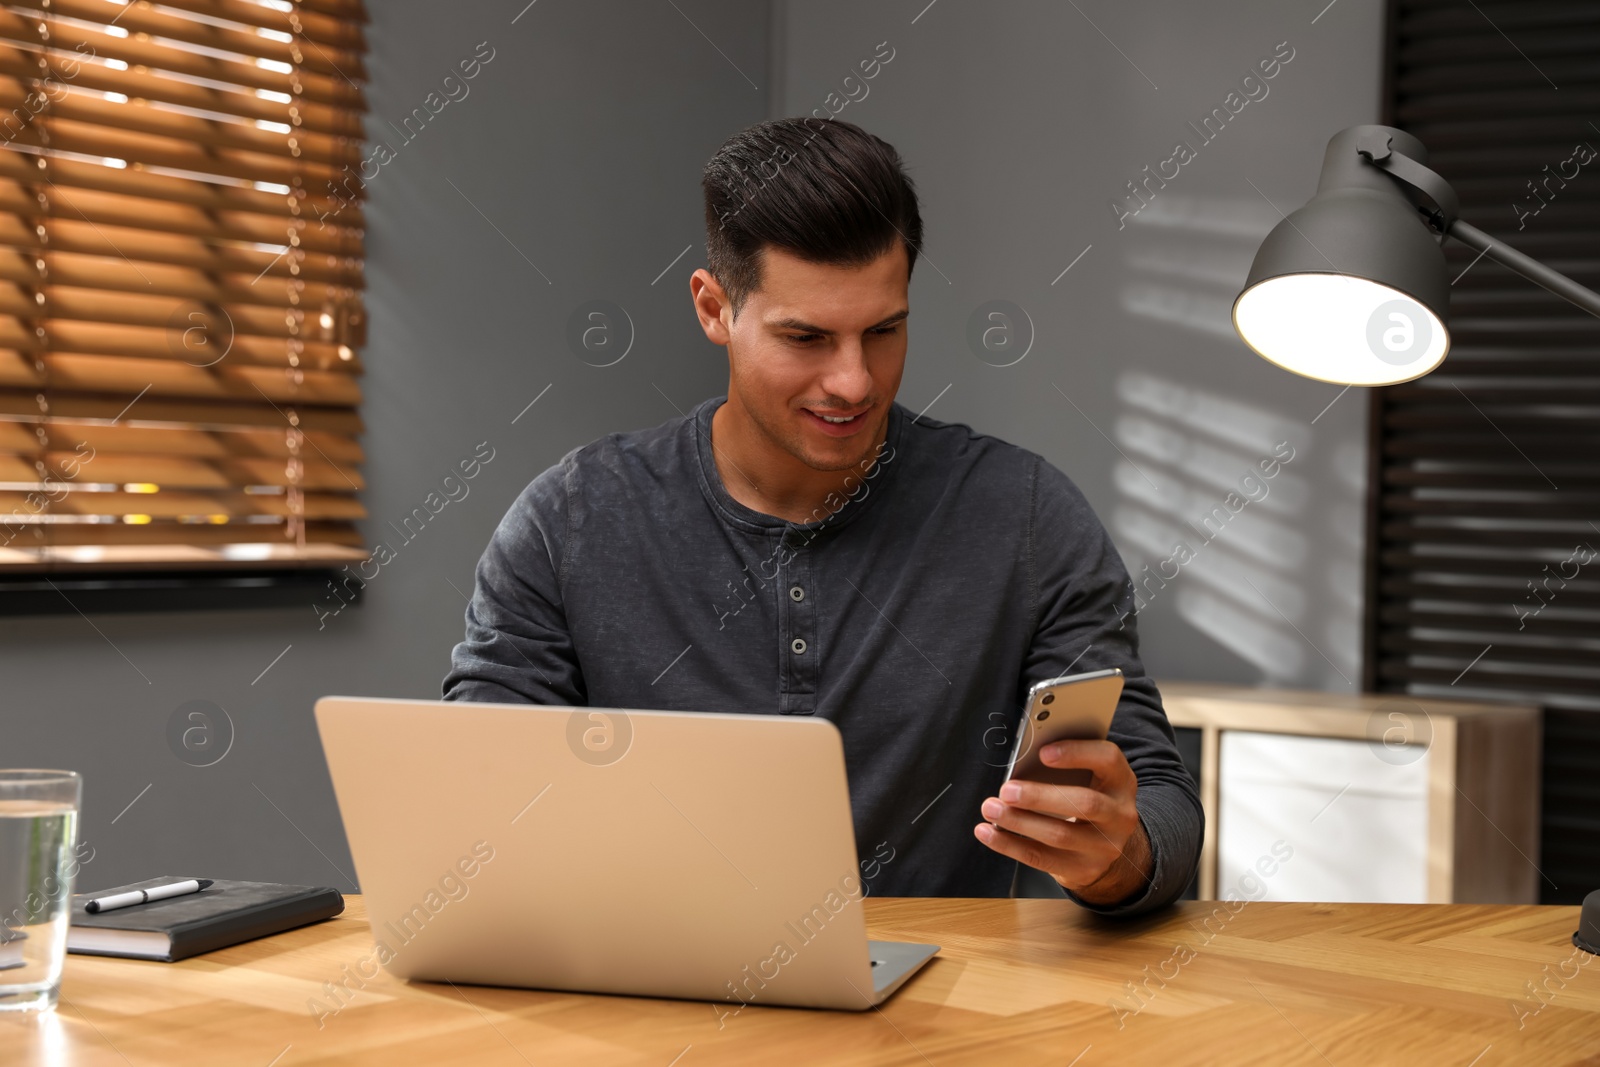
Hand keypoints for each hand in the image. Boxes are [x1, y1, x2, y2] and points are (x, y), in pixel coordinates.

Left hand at [974, 739, 1152, 905]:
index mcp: (1120, 781)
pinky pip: (1041, 858)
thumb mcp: (1088, 777)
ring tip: (991, 808)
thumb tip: (1021, 761)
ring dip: (1019, 822)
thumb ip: (1066, 766)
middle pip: (1085, 803)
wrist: (1104, 845)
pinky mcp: (1083, 870)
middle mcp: (1120, 815)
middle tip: (1007, 789)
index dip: (1077, 753)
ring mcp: (1105, 847)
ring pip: (1060, 835)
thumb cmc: (1087, 797)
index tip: (1042, 752)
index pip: (1108, 759)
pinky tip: (988, 832)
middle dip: (1040, 796)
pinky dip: (1009, 845)